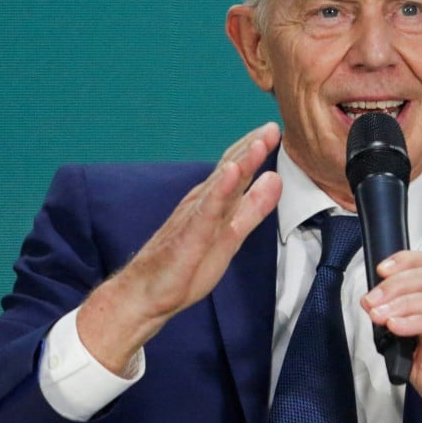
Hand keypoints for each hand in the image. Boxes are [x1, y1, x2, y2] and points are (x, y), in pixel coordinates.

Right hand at [78, 122, 282, 373]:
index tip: (274, 128)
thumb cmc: (186, 267)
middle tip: (271, 126)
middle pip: (230, 169)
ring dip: (240, 162)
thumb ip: (253, 208)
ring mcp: (194, 217)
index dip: (255, 149)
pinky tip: (232, 173)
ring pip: (220, 185)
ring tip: (258, 142)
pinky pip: (207, 210)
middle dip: (251, 147)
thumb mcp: (232, 235)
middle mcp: (202, 203)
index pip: (237, 169)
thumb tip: (275, 179)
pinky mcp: (189, 236)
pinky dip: (221, 190)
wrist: (146, 296)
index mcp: (214, 202)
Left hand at [361, 250, 421, 422]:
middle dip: (394, 285)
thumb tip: (379, 316)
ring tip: (378, 316)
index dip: (405, 262)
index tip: (379, 271)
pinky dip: (416, 321)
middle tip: (370, 301)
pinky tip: (397, 327)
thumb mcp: (420, 357)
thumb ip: (404, 334)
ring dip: (401, 304)